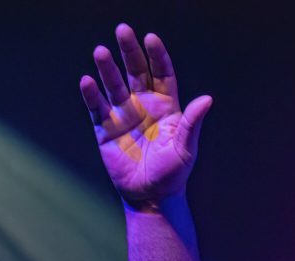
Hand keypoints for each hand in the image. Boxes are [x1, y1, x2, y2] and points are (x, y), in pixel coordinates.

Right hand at [80, 25, 211, 207]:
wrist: (151, 197)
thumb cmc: (173, 173)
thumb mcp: (186, 148)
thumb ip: (192, 122)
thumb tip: (207, 99)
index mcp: (166, 107)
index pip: (161, 74)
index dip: (157, 56)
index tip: (150, 38)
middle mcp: (143, 106)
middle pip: (135, 72)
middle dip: (129, 52)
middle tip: (122, 30)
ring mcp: (123, 115)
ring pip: (113, 86)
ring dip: (107, 69)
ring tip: (101, 52)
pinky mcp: (105, 130)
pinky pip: (97, 108)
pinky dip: (91, 95)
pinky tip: (87, 81)